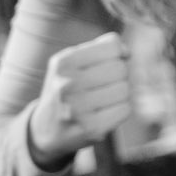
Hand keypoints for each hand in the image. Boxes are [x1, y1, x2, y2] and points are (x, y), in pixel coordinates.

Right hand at [27, 32, 132, 163]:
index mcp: (63, 63)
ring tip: (101, 99)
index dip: (117, 54)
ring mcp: (77, 109)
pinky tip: (103, 113)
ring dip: (120, 94)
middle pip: (121, 68)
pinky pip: (125, 109)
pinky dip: (120, 110)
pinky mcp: (91, 128)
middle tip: (101, 85)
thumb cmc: (69, 88)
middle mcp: (67, 85)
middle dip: (118, 75)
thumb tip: (127, 53)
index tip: (107, 62)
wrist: (48, 129)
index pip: (113, 46)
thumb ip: (103, 48)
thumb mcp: (74, 62)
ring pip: (125, 89)